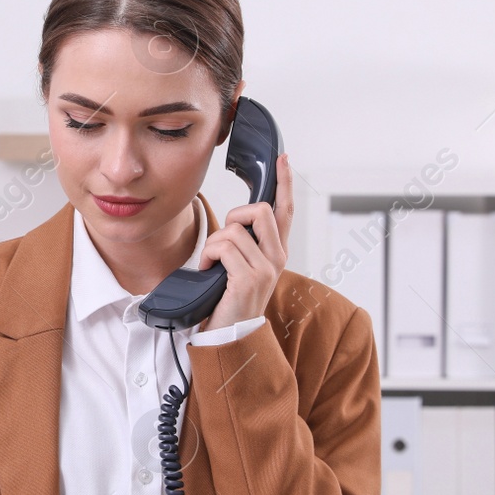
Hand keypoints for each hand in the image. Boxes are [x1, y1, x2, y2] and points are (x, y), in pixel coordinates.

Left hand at [197, 153, 293, 332]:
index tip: (282, 159)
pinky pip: (224, 247)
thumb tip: (235, 221)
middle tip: (222, 243)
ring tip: (212, 264)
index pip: (286, 210)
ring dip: (213, 245)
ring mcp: (265, 269)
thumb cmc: (229, 300)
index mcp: (276, 252)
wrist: (229, 335)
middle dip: (232, 217)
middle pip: (259, 210)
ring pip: (234, 230)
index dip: (284, 182)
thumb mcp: (240, 266)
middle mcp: (277, 257)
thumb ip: (244, 244)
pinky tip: (208, 271)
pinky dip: (208, 256)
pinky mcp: (249, 279)